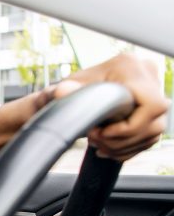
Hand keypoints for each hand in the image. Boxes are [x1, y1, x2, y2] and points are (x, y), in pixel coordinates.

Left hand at [0, 53, 169, 160]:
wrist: (70, 95)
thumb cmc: (68, 90)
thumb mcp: (64, 89)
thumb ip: (63, 90)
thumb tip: (62, 91)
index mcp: (130, 67)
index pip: (151, 105)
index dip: (128, 127)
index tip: (100, 132)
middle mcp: (147, 76)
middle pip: (154, 123)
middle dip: (122, 140)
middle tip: (95, 139)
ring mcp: (153, 94)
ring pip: (152, 133)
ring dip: (123, 146)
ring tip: (97, 143)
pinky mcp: (151, 112)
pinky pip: (149, 138)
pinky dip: (126, 149)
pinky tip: (106, 148)